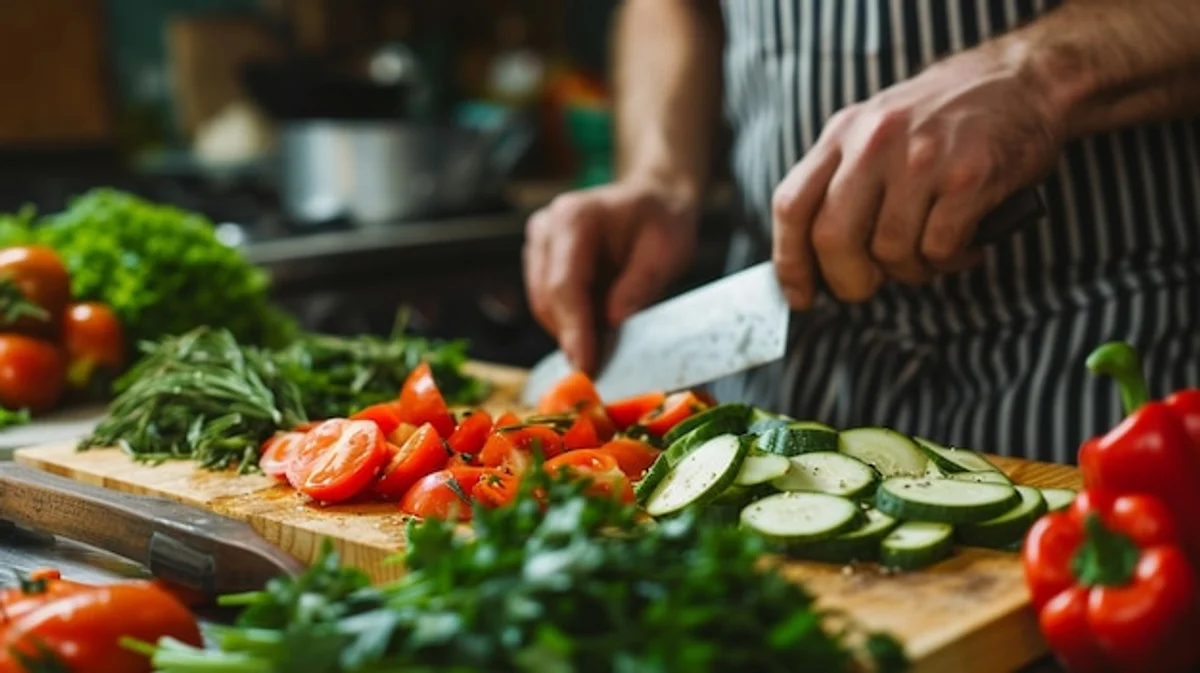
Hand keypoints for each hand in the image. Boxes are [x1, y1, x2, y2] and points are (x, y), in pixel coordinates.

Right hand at [523, 180, 698, 371]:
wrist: (653, 200)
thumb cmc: (662, 221)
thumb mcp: (668, 252)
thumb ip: (640, 285)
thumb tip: (611, 322)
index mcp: (575, 218)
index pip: (565, 284)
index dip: (574, 330)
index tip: (586, 365)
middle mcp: (547, 227)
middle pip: (547, 299)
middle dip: (573, 337)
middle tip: (602, 367)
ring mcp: (538, 243)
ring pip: (543, 306)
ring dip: (571, 330)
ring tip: (607, 340)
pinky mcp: (539, 261)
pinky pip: (547, 304)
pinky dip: (570, 322)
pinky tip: (596, 324)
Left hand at [771, 46, 1064, 307]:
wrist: (1020, 80)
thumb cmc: (942, 121)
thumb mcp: (876, 131)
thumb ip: (843, 182)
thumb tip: (817, 262)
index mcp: (842, 134)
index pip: (792, 205)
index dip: (789, 262)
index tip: (801, 296)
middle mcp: (874, 143)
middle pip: (832, 239)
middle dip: (849, 281)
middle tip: (871, 286)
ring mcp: (921, 158)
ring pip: (890, 251)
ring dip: (910, 271)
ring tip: (931, 254)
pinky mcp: (969, 177)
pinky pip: (938, 248)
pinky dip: (949, 261)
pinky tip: (964, 246)